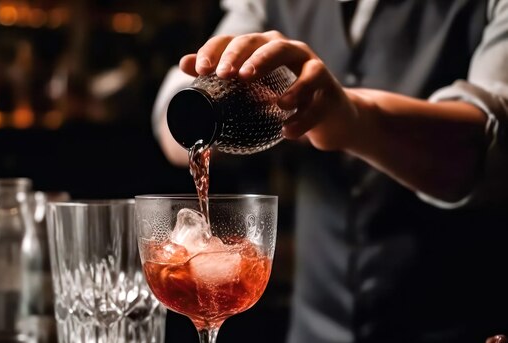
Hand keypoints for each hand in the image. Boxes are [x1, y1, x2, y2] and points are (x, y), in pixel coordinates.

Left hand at [179, 31, 364, 150]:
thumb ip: (222, 75)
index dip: (216, 50)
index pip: (236, 40)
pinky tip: (286, 131)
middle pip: (264, 42)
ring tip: (265, 97)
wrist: (329, 115)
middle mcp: (288, 49)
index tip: (200, 69)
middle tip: (226, 74)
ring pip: (295, 58)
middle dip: (243, 55)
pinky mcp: (328, 87)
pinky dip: (301, 116)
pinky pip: (314, 98)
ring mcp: (311, 65)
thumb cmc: (286, 98)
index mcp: (264, 47)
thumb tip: (184, 64)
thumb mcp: (254, 89)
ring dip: (277, 76)